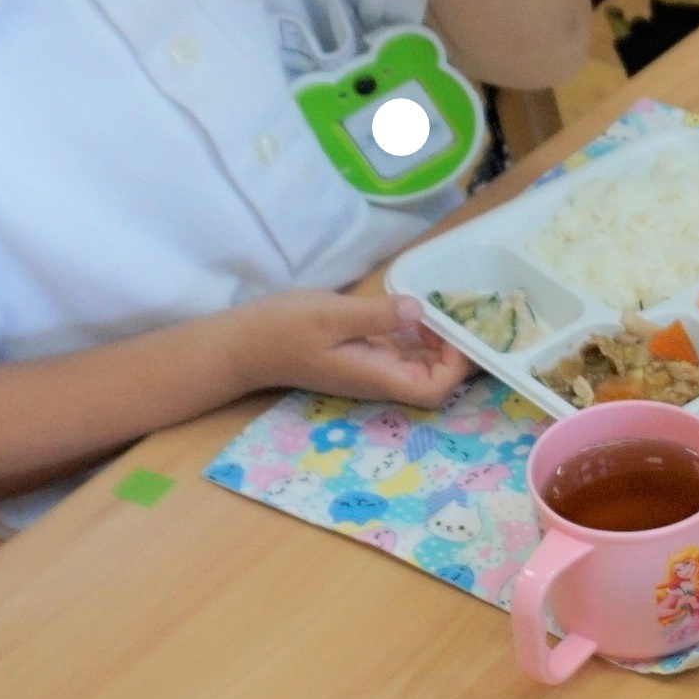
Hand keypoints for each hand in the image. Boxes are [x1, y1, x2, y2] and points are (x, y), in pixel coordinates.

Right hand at [239, 287, 473, 409]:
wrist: (241, 345)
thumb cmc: (282, 329)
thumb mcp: (330, 315)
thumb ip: (376, 316)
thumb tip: (418, 312)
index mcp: (375, 377)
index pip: (434, 390)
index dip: (455, 365)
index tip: (454, 328)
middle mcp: (379, 380)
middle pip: (434, 381)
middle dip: (453, 352)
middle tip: (456, 312)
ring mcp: (370, 370)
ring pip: (420, 366)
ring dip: (437, 342)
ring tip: (440, 308)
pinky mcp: (361, 357)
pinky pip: (400, 353)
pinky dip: (416, 335)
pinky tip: (414, 311)